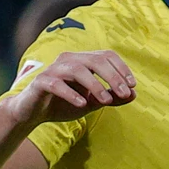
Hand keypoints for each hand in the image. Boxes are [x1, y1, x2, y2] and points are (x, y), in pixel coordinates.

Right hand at [4, 50, 135, 126]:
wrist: (34, 113)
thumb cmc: (64, 103)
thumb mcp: (92, 102)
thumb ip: (112, 98)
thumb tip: (134, 95)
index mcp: (82, 61)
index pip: (106, 56)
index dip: (121, 68)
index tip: (132, 86)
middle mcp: (68, 60)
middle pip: (95, 60)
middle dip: (113, 77)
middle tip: (125, 93)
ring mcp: (53, 70)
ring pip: (77, 70)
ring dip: (95, 85)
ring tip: (106, 101)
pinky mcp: (41, 82)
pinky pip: (57, 84)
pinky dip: (71, 93)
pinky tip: (82, 104)